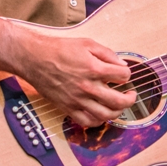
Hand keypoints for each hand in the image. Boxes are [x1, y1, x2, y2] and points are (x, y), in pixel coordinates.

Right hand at [8, 25, 136, 126]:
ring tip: (119, 106)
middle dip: (129, 99)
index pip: (122, 76)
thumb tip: (122, 64)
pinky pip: (87, 122)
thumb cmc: (59, 49)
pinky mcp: (68, 107)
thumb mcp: (87, 44)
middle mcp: (88, 86)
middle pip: (118, 101)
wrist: (35, 58)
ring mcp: (78, 99)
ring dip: (118, 112)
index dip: (127, 74)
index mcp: (94, 68)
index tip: (124, 73)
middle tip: (131, 95)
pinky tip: (102, 115)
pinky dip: (98, 121)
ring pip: (105, 115)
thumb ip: (107, 54)